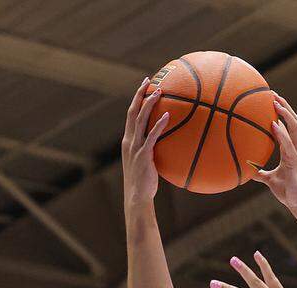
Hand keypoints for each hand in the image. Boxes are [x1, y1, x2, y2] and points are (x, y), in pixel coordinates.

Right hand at [121, 78, 168, 207]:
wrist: (137, 196)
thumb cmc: (144, 183)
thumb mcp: (147, 164)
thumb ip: (152, 153)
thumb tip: (168, 147)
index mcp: (128, 141)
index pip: (131, 115)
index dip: (136, 100)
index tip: (143, 86)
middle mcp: (129, 140)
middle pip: (132, 112)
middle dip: (139, 94)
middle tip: (148, 80)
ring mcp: (135, 147)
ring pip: (140, 120)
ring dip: (149, 104)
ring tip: (159, 92)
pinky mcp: (144, 154)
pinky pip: (151, 136)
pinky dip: (158, 125)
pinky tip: (167, 116)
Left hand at [249, 93, 296, 209]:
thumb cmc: (287, 192)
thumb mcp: (269, 180)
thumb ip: (259, 172)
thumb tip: (246, 169)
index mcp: (292, 150)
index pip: (289, 126)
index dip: (282, 112)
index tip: (272, 100)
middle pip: (293, 121)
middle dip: (284, 106)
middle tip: (272, 93)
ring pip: (294, 127)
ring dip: (285, 113)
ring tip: (275, 101)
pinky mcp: (296, 161)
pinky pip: (288, 143)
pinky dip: (281, 132)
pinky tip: (273, 123)